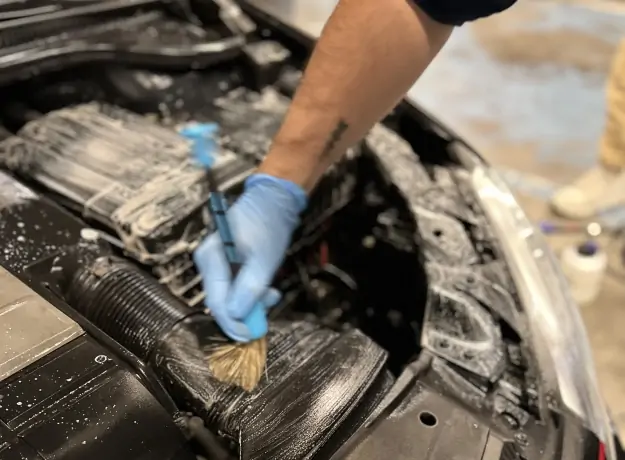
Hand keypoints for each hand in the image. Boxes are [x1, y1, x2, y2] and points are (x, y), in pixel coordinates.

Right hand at [194, 173, 306, 341]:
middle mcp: (208, 262)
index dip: (233, 323)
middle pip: (221, 300)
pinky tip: (267, 288)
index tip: (251, 336)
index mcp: (211, 259)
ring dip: (251, 301)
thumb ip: (249, 288)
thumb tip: (236, 316)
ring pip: (230, 295)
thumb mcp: (264, 259)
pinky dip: (250, 292)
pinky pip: (235, 286)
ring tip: (272, 294)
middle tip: (267, 312)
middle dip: (245, 311)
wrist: (273, 200)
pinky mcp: (227, 263)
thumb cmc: (269, 225)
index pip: (216, 301)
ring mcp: (216, 262)